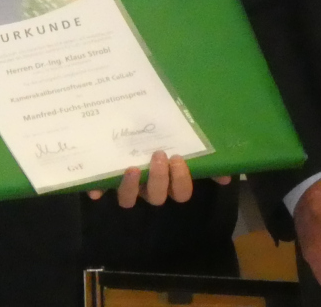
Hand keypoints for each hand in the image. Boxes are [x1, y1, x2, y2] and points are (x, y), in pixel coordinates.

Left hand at [84, 151, 233, 206]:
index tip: (178, 158)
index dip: (180, 180)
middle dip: (159, 179)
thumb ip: (207, 159)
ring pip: (129, 200)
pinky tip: (94, 188)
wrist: (132, 120)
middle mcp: (150, 187)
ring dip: (131, 188)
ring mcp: (128, 186)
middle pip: (156, 197)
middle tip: (159, 155)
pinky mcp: (106, 180)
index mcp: (170, 181)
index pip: (181, 193)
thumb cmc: (165, 136)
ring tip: (132, 167)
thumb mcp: (188, 142)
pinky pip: (100, 190)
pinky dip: (97, 189)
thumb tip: (226, 175)